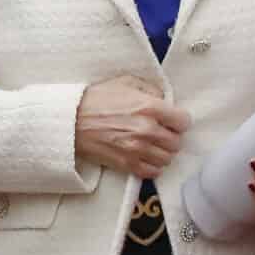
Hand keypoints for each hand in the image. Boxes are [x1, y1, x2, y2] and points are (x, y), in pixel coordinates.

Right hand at [75, 76, 191, 179]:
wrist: (70, 119)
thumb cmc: (95, 99)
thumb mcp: (124, 82)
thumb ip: (150, 88)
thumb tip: (165, 99)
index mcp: (150, 107)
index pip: (184, 121)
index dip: (179, 120)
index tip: (172, 120)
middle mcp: (148, 130)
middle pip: (177, 142)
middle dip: (171, 136)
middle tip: (161, 132)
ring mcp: (138, 149)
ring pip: (167, 159)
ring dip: (162, 152)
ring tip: (152, 145)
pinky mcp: (127, 164)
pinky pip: (153, 172)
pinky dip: (152, 166)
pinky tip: (144, 156)